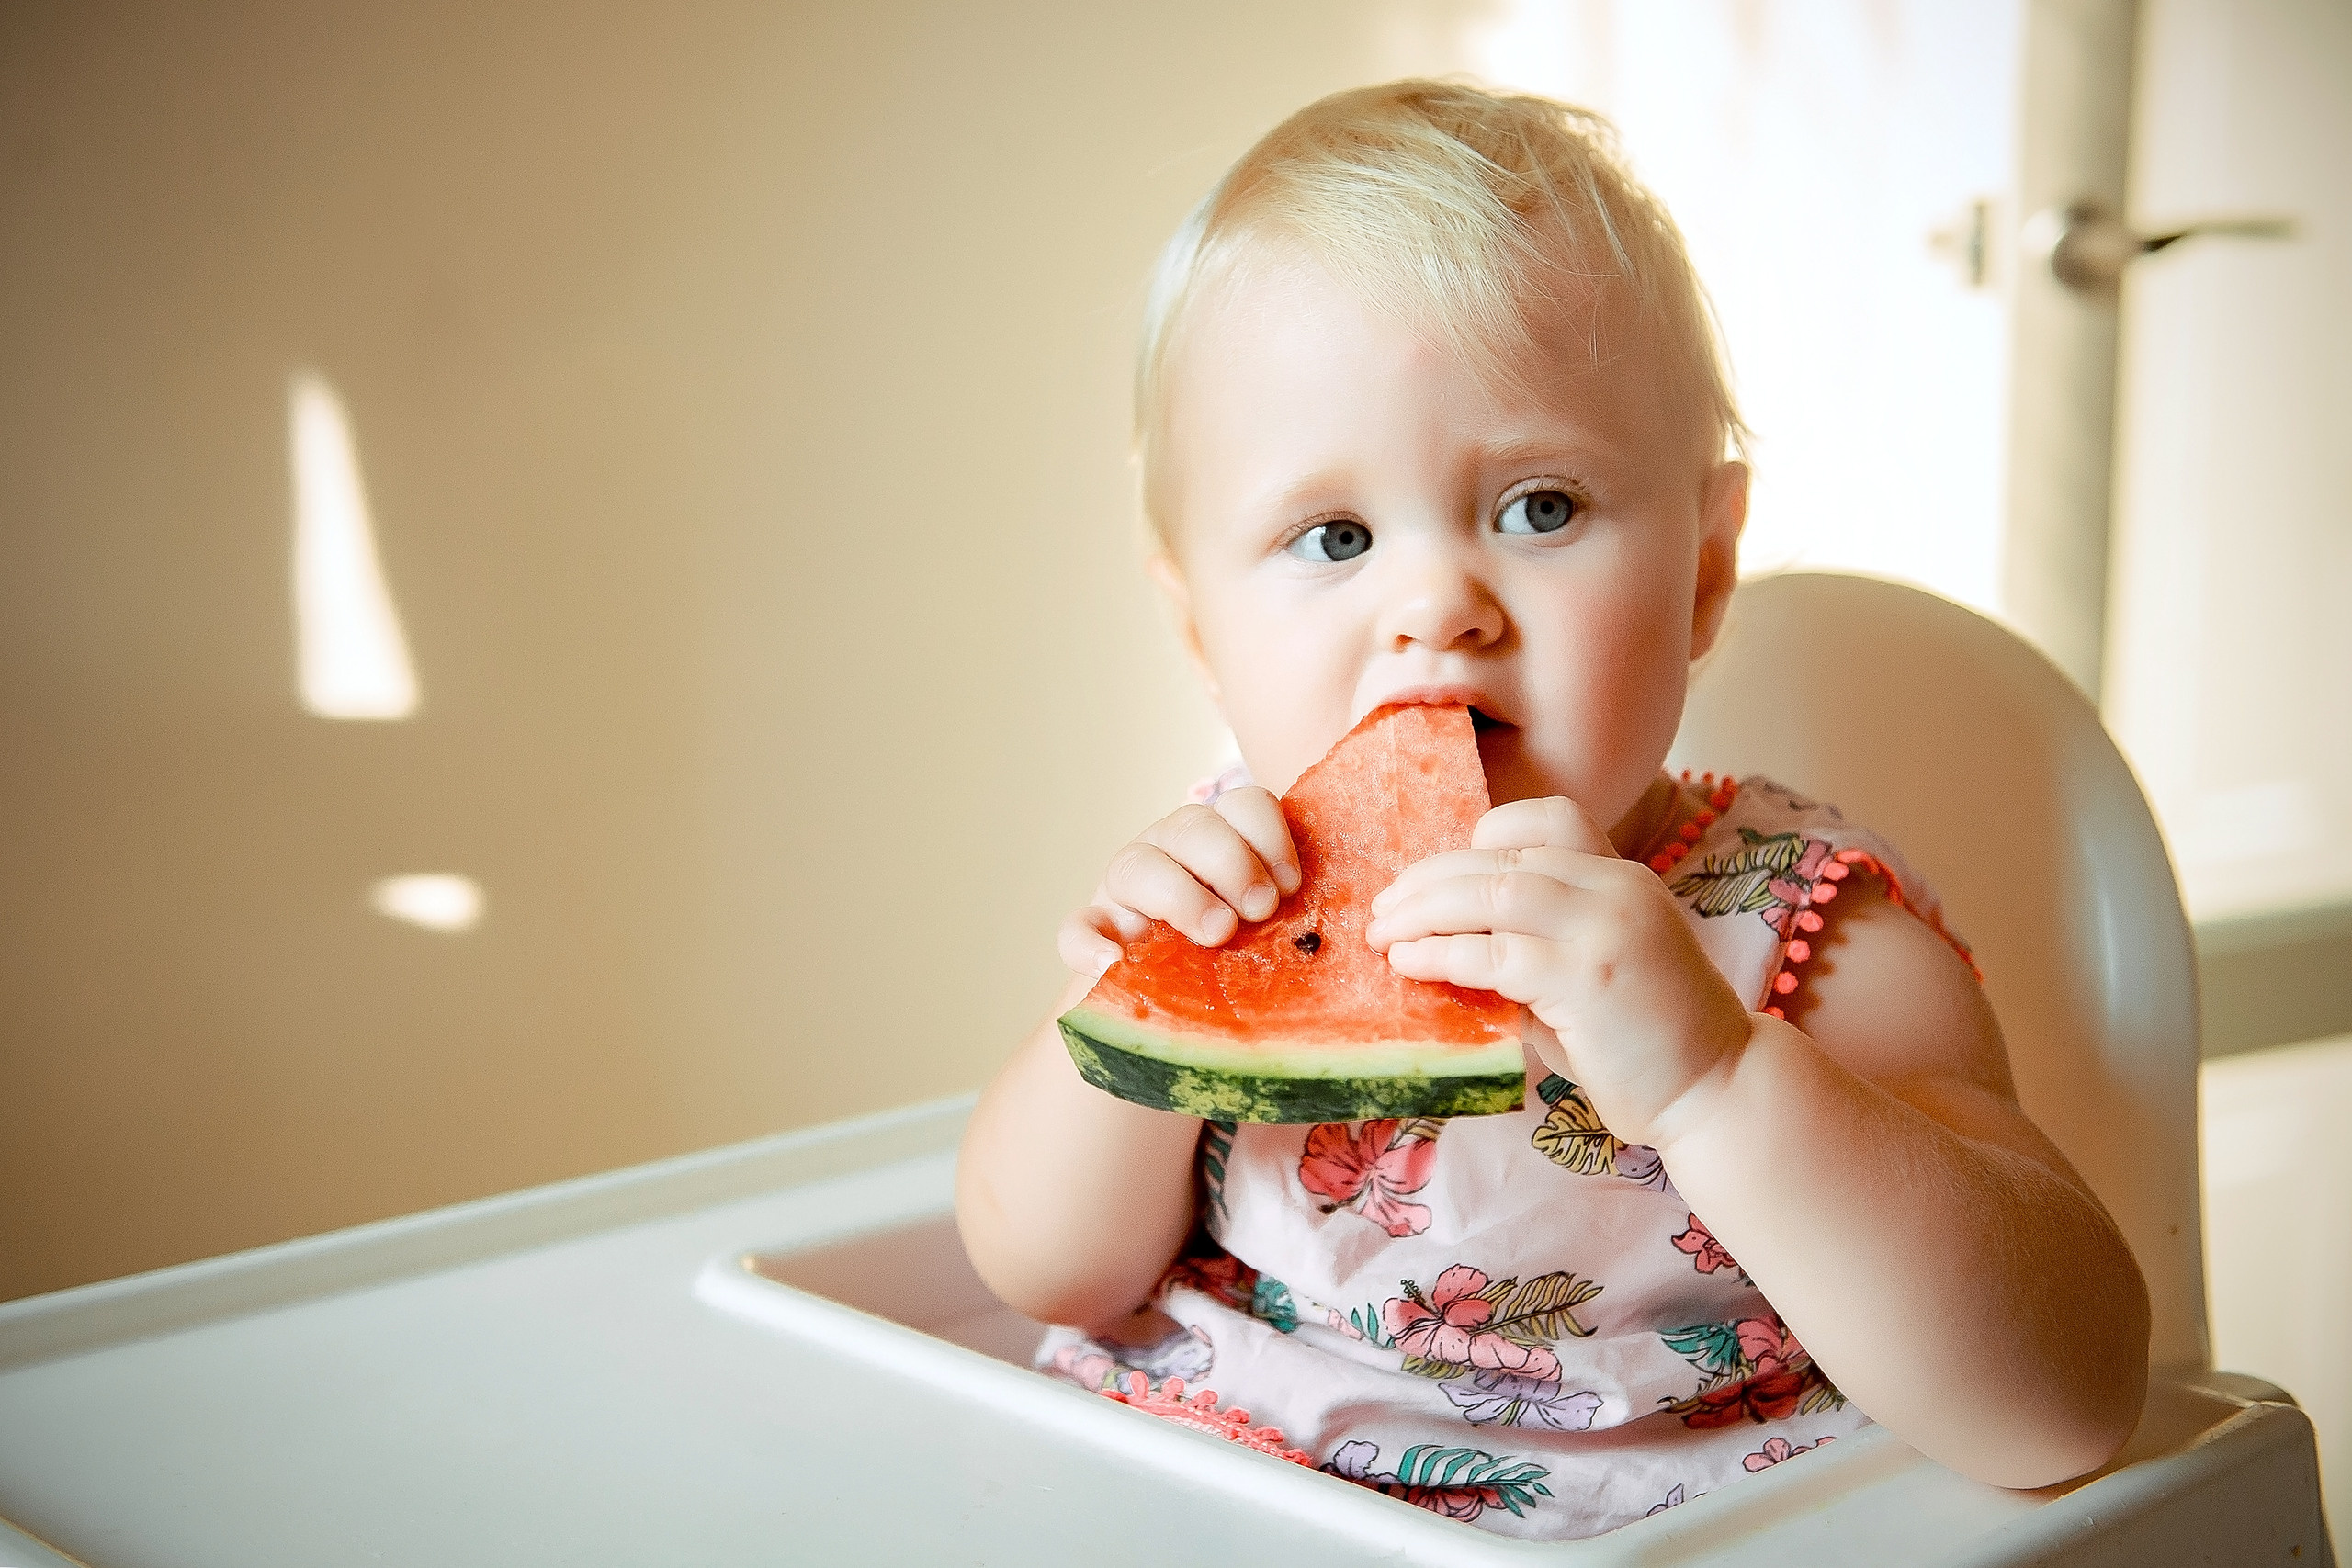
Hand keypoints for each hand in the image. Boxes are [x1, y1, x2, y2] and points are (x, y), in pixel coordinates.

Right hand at [1058, 789, 1300, 977]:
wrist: (1182, 1011)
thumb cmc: (1246, 963)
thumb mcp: (1276, 931)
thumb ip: (1293, 915)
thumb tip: (1324, 927)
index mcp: (1223, 842)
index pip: (1244, 805)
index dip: (1270, 836)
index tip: (1291, 885)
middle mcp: (1171, 852)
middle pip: (1193, 827)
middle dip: (1232, 863)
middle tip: (1260, 911)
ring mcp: (1125, 892)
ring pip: (1137, 865)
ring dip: (1180, 895)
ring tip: (1215, 935)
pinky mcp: (1093, 933)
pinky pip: (1077, 928)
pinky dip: (1090, 944)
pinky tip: (1113, 964)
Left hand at [1365, 796, 1753, 1145]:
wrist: (1716, 1088)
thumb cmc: (1643, 1039)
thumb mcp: (1590, 968)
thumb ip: (1533, 943)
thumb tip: (1442, 937)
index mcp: (1620, 877)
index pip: (1548, 819)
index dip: (1483, 837)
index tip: (1440, 875)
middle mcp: (1616, 888)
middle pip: (1501, 858)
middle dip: (1428, 880)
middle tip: (1382, 909)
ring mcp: (1606, 928)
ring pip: (1491, 895)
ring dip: (1424, 912)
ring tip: (1382, 935)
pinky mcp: (1588, 978)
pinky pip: (1495, 954)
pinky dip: (1442, 955)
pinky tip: (1410, 965)